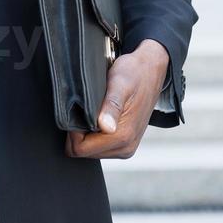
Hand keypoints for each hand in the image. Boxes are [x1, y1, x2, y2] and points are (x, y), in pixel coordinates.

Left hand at [64, 38, 168, 159]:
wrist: (150, 71)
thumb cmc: (134, 73)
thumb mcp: (119, 84)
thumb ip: (111, 106)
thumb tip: (106, 127)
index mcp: (123, 137)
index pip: (81, 149)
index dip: (72, 132)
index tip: (78, 111)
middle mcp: (126, 147)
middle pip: (84, 152)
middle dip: (78, 133)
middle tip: (86, 108)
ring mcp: (126, 146)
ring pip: (90, 150)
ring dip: (86, 132)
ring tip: (95, 109)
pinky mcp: (125, 143)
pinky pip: (99, 145)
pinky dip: (93, 132)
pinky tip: (99, 114)